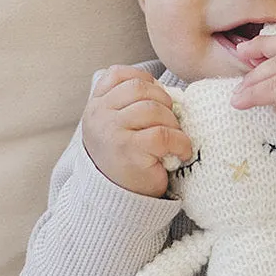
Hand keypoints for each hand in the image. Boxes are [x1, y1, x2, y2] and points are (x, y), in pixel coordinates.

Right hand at [81, 66, 194, 196]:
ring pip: (153, 109)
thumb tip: (163, 87)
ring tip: (174, 140)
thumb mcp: (117, 126)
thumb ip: (128, 103)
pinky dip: (180, 143)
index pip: (118, 75)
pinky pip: (163, 134)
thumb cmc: (125, 161)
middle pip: (140, 88)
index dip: (144, 80)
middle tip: (170, 123)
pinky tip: (181, 153)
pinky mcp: (129, 150)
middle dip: (163, 102)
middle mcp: (99, 116)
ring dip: (173, 124)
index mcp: (95, 106)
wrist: (119, 201)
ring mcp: (112, 132)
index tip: (156, 99)